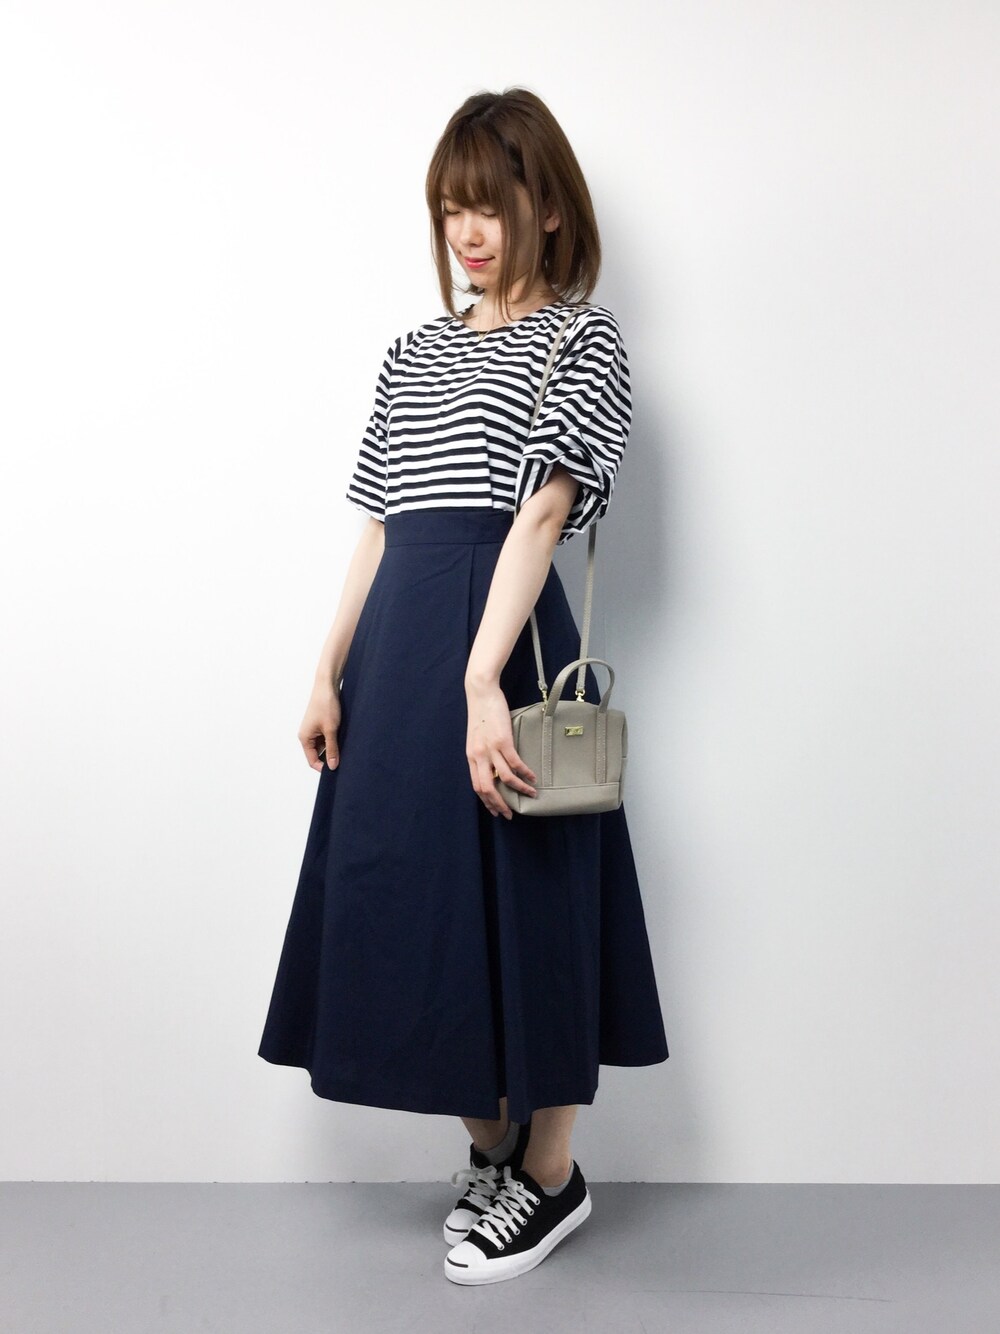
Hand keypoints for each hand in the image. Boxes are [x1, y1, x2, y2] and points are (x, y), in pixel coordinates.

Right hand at [299, 681, 341, 771]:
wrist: (327, 686)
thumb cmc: (326, 705)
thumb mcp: (331, 730)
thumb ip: (332, 749)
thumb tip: (333, 766)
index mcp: (305, 738)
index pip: (312, 761)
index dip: (324, 767)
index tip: (338, 769)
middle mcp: (307, 735)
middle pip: (318, 754)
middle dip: (330, 757)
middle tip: (344, 758)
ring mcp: (314, 730)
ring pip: (324, 746)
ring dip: (333, 747)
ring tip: (344, 744)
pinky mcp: (320, 725)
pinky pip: (327, 737)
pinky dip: (334, 739)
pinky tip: (343, 736)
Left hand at [465, 678, 536, 818]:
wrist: (481, 694)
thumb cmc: (481, 713)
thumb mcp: (477, 738)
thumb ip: (482, 753)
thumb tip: (494, 766)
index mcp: (471, 757)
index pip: (477, 786)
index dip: (487, 802)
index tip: (497, 811)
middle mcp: (479, 756)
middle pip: (488, 788)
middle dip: (500, 804)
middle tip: (511, 814)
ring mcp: (491, 749)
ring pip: (505, 778)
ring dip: (519, 789)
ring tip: (531, 794)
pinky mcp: (503, 741)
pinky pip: (515, 763)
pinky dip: (525, 773)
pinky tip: (532, 777)